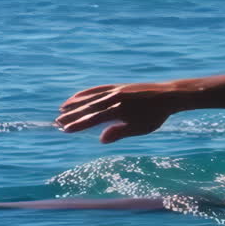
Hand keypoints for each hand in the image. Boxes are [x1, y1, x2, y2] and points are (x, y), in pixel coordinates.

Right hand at [55, 82, 176, 142]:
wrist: (167, 96)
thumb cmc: (155, 116)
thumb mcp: (140, 128)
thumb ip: (120, 132)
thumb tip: (101, 139)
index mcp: (119, 110)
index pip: (93, 119)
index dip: (78, 124)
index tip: (65, 129)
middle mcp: (115, 98)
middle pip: (88, 108)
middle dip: (72, 115)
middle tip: (57, 122)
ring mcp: (115, 90)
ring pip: (91, 97)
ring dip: (75, 103)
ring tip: (61, 108)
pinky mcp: (118, 86)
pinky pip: (98, 89)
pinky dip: (86, 93)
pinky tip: (78, 97)